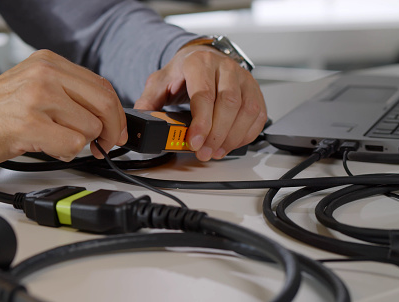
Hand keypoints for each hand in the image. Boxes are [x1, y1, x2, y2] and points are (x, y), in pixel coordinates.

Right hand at [0, 49, 126, 168]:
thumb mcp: (32, 88)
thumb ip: (68, 94)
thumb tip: (106, 114)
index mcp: (48, 62)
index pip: (102, 86)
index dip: (116, 113)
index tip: (117, 130)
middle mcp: (44, 74)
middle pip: (104, 105)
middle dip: (109, 131)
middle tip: (103, 144)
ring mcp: (36, 97)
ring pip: (90, 127)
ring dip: (79, 143)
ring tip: (54, 140)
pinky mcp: (29, 123)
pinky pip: (73, 145)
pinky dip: (65, 153)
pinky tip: (46, 147)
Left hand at [134, 44, 266, 160]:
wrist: (202, 58)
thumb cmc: (184, 72)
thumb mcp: (160, 82)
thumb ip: (149, 101)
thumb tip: (140, 120)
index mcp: (200, 63)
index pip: (204, 94)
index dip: (201, 122)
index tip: (194, 142)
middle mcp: (225, 68)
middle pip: (228, 104)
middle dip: (216, 134)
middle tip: (203, 152)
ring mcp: (244, 79)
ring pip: (247, 110)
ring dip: (232, 137)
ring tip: (214, 151)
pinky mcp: (255, 91)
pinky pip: (258, 116)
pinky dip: (246, 135)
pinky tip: (230, 143)